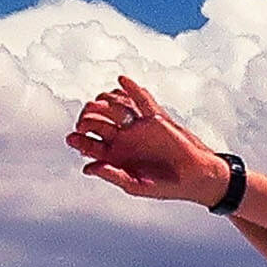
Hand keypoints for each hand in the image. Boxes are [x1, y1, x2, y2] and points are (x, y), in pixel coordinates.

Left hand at [68, 75, 234, 205]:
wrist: (194, 176)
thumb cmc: (165, 186)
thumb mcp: (136, 185)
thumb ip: (112, 175)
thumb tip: (87, 169)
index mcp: (115, 157)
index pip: (91, 145)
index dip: (79, 140)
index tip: (71, 138)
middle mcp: (123, 140)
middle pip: (97, 122)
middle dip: (88, 119)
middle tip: (85, 121)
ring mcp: (138, 128)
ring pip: (115, 109)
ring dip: (104, 103)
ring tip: (100, 103)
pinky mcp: (155, 119)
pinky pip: (141, 100)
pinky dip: (132, 89)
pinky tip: (122, 80)